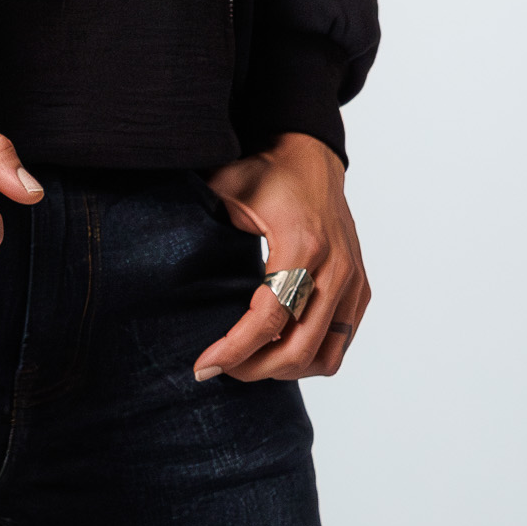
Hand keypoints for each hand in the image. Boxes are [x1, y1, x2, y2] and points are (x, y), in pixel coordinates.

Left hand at [196, 133, 368, 381]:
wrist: (310, 156)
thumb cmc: (266, 173)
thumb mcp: (226, 192)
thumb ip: (202, 230)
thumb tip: (166, 277)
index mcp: (303, 244)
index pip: (268, 317)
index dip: (234, 350)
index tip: (203, 365)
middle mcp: (336, 267)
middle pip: (298, 349)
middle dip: (254, 369)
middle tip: (220, 368)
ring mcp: (353, 281)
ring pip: (323, 357)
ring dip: (283, 369)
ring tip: (249, 361)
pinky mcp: (360, 289)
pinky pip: (339, 344)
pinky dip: (308, 357)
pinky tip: (276, 347)